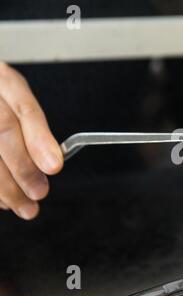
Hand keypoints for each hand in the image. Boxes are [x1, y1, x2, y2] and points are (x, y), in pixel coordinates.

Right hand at [0, 62, 62, 219]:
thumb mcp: (13, 102)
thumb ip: (30, 128)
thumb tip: (50, 162)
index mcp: (4, 80)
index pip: (24, 109)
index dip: (39, 140)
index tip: (54, 166)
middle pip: (2, 130)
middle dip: (23, 167)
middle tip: (39, 192)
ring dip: (4, 186)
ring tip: (24, 206)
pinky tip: (1, 201)